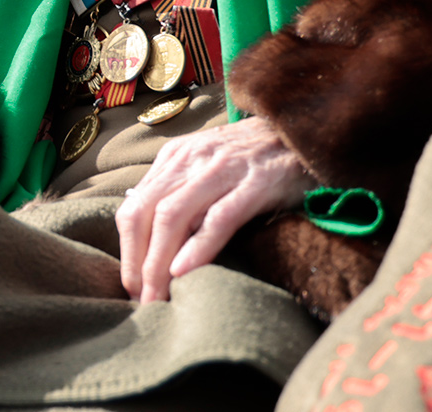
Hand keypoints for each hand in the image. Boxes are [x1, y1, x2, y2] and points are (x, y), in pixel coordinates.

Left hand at [115, 115, 310, 301]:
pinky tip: (185, 271)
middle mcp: (191, 160)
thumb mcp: (206, 165)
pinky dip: (199, 246)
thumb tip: (148, 240)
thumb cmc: (252, 157)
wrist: (303, 130)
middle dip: (137, 262)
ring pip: (173, 216)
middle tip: (140, 301)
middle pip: (146, 213)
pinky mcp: (256, 183)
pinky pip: (219, 217)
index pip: (133, 206)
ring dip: (159, 263)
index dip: (127, 250)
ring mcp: (222, 169)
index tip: (130, 285)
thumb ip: (178, 192)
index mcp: (175, 157)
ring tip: (157, 298)